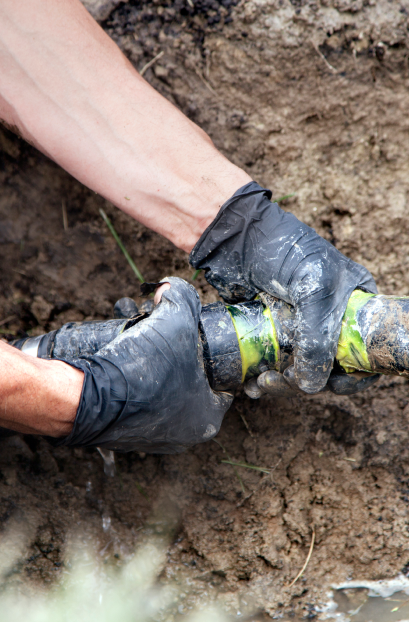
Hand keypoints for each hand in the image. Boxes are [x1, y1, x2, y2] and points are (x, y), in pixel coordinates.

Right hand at [53, 278, 232, 452]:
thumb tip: (171, 288)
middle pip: (190, 385)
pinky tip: (125, 366)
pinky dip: (133, 386)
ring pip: (162, 394)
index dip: (212, 356)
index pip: (221, 383)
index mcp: (207, 417)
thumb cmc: (142, 369)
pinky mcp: (124, 435)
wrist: (87, 398)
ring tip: (142, 347)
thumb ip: (183, 298)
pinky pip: (137, 404)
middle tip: (165, 339)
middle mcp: (183, 435)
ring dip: (155, 371)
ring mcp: (152, 439)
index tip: (197, 340)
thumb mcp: (175, 320)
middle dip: (179, 359)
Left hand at [190, 182, 377, 393]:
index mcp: (354, 305)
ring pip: (299, 370)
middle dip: (308, 381)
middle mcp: (329, 319)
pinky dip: (264, 378)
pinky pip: (273, 365)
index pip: (366, 350)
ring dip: (282, 384)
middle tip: (285, 380)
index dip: (356, 374)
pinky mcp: (271, 333)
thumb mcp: (314, 290)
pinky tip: (251, 383)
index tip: (335, 385)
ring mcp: (299, 327)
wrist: (237, 237)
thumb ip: (318, 338)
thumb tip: (311, 385)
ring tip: (261, 383)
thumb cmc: (284, 250)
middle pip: (330, 367)